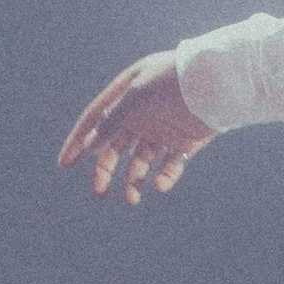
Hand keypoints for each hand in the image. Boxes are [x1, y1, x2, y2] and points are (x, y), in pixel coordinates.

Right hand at [57, 50, 215, 203]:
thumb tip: (90, 146)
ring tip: (131, 200)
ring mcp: (163, 128)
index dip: (78, 142)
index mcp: (126, 94)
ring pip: (140, 161)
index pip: (95, 120)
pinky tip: (159, 186)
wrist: (219, 83)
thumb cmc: (173, 83)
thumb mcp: (136, 98)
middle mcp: (142, 113)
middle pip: (115, 146)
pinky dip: (163, 179)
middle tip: (99, 192)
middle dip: (104, 170)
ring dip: (133, 181)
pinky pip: (169, 166)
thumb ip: (112, 122)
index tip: (65, 165)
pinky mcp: (185, 142)